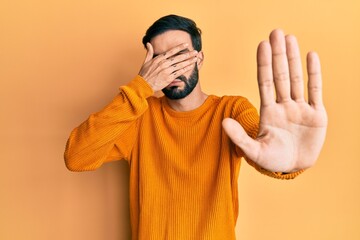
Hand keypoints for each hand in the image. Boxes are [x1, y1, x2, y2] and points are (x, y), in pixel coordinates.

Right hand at [139, 43, 197, 91]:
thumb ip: (149, 52)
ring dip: (189, 61)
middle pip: (178, 58)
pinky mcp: (169, 78)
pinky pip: (179, 72)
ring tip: (196, 58)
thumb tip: (148, 43)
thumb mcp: (145, 61)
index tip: (186, 44)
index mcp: (158, 59)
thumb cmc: (144, 74)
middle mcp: (163, 64)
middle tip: (195, 52)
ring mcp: (166, 71)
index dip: (180, 47)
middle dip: (188, 54)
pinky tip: (190, 66)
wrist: (143, 85)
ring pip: (180, 65)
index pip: (171, 51)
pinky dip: (185, 69)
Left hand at [222, 29, 327, 172]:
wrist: (293, 168)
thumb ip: (239, 137)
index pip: (265, 82)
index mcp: (268, 112)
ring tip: (290, 38)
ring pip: (297, 79)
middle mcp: (284, 105)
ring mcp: (300, 108)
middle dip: (278, 55)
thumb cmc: (271, 160)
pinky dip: (314, 74)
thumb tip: (223, 122)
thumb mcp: (253, 151)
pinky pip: (315, 91)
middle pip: (281, 75)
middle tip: (276, 32)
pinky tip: (310, 56)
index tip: (262, 45)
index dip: (263, 64)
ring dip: (294, 59)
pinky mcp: (317, 114)